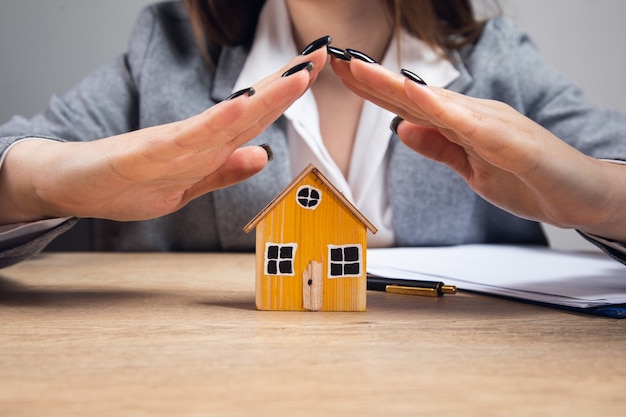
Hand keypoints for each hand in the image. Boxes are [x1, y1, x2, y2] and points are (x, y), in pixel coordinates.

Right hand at [0, 50, 326, 223]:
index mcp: (205, 146)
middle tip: (320, 56)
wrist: (66, 184)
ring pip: (226, 118)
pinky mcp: (144, 154)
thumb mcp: (186, 187)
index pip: (252, 117)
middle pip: (248, 108)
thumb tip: (263, 156)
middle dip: (286, 82)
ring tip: (298, 74)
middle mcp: (194, 138)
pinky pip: (187, 138)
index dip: (285, 95)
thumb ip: (222, 171)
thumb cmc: (123, 183)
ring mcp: (170, 144)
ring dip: (265, 96)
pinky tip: (242, 106)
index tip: (313, 72)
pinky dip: (217, 122)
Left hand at [331, 55, 625, 240]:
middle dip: (372, 78)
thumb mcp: (471, 170)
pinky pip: (471, 125)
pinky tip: (416, 97)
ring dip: (394, 85)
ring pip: (435, 101)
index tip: (342, 74)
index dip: (374, 89)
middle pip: (413, 95)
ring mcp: (493, 125)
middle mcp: (473, 115)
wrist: (583, 197)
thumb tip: (402, 130)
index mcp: (461, 124)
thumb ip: (438, 147)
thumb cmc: (532, 181)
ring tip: (359, 69)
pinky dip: (441, 110)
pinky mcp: (512, 142)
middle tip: (335, 58)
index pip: (409, 104)